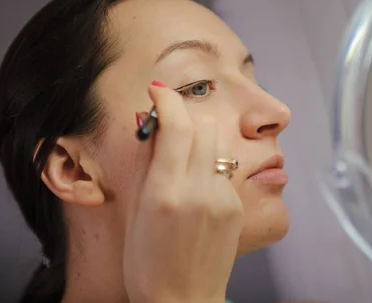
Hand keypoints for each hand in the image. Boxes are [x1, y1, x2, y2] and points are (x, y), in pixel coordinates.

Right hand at [123, 81, 243, 302]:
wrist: (184, 302)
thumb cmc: (147, 263)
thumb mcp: (135, 212)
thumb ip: (146, 163)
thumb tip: (151, 123)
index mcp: (166, 192)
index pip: (176, 125)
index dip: (167, 98)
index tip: (157, 90)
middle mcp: (199, 191)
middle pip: (203, 124)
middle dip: (183, 116)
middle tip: (166, 128)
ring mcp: (222, 199)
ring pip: (217, 142)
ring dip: (198, 137)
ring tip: (182, 156)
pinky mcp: (236, 206)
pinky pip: (224, 168)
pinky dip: (207, 164)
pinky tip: (195, 185)